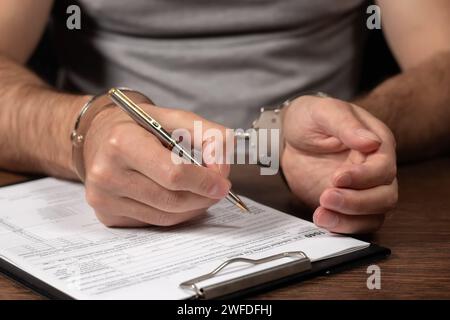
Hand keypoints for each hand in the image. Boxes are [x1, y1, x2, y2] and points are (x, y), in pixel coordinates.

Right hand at [82, 104, 230, 226]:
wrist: (100, 137)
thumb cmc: (138, 126)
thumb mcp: (172, 118)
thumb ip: (206, 134)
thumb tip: (223, 163)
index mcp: (122, 142)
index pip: (173, 174)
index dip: (204, 181)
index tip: (223, 181)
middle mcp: (107, 173)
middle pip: (172, 199)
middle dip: (204, 196)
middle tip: (219, 188)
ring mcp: (104, 198)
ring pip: (166, 216)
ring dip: (194, 207)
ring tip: (203, 192)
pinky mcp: (107, 215)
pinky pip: (154, 222)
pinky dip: (176, 214)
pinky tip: (182, 199)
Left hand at [281, 95, 397, 233]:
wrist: (287, 135)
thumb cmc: (309, 118)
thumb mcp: (323, 112)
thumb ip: (346, 125)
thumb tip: (372, 142)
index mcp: (376, 144)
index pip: (383, 168)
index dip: (363, 177)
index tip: (337, 178)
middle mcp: (374, 169)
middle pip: (385, 196)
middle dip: (357, 202)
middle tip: (326, 197)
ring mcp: (362, 190)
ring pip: (374, 215)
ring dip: (349, 219)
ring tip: (320, 215)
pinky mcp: (346, 205)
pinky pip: (356, 224)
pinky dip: (342, 226)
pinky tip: (322, 219)